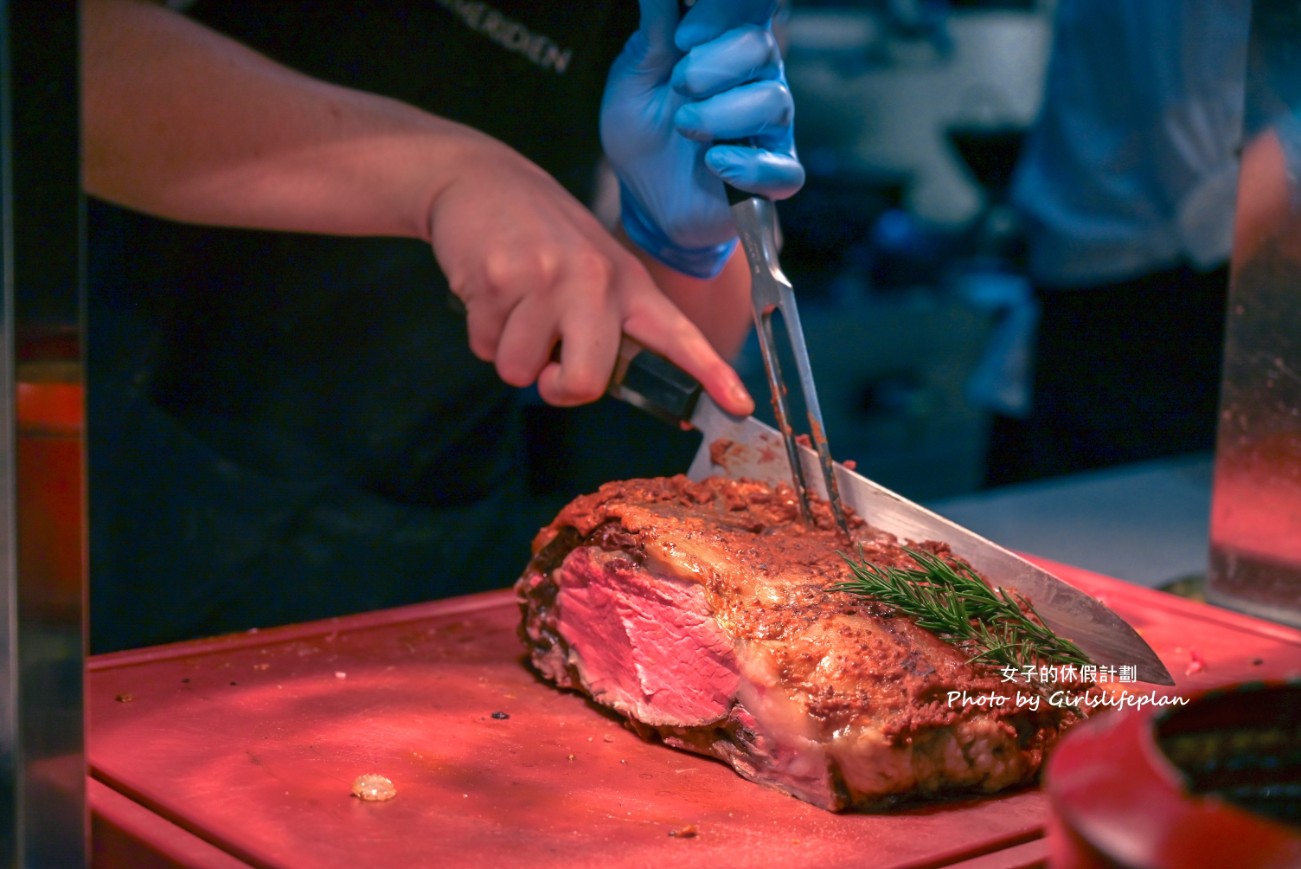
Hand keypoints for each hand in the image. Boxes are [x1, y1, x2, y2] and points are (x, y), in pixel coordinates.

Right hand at [430, 135, 753, 414]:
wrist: (480, 179)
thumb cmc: (541, 237)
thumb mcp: (594, 268)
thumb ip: (606, 324)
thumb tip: (596, 385)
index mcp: (628, 284)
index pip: (679, 336)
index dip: (712, 374)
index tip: (740, 406)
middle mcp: (595, 281)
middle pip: (583, 384)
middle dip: (555, 387)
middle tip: (546, 358)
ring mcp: (545, 279)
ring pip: (520, 371)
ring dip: (509, 351)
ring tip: (513, 303)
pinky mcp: (497, 279)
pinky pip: (484, 348)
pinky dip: (482, 332)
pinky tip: (489, 290)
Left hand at [601, 0, 803, 277]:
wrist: (643, 197)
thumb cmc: (644, 130)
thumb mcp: (634, 78)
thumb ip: (654, 33)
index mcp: (725, 45)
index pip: (749, 9)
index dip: (723, 14)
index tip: (685, 36)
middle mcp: (755, 79)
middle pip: (762, 48)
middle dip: (713, 66)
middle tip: (679, 88)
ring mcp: (769, 128)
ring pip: (773, 103)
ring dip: (720, 117)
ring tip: (686, 129)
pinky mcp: (773, 175)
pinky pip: (783, 170)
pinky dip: (748, 167)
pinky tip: (715, 164)